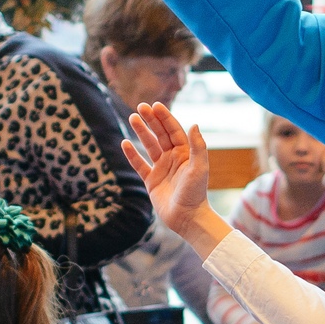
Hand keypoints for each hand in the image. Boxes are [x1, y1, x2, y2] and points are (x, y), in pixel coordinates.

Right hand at [121, 101, 227, 255]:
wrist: (187, 218)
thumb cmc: (195, 193)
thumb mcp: (199, 168)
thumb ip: (197, 146)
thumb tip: (194, 124)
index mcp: (185, 153)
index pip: (174, 130)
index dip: (165, 117)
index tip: (155, 105)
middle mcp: (173, 158)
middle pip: (160, 134)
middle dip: (151, 120)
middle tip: (141, 107)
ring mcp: (162, 169)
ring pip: (149, 146)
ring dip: (141, 132)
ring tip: (132, 118)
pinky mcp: (151, 181)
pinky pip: (140, 165)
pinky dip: (132, 154)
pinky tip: (125, 143)